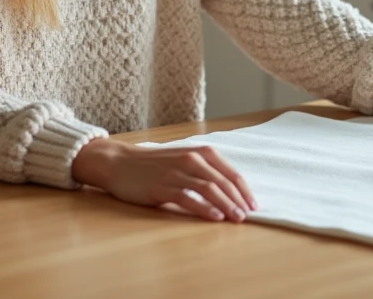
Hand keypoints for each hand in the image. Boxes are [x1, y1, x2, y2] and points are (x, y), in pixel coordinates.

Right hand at [71, 138, 257, 221]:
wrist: (120, 162)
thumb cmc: (153, 165)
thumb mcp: (183, 161)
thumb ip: (204, 172)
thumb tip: (229, 193)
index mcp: (200, 153)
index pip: (230, 172)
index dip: (244, 190)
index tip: (253, 205)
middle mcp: (191, 159)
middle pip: (223, 182)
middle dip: (239, 200)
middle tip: (249, 216)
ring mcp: (177, 172)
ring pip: (210, 189)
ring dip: (227, 205)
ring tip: (237, 219)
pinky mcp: (163, 186)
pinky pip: (189, 197)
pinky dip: (205, 208)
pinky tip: (215, 217)